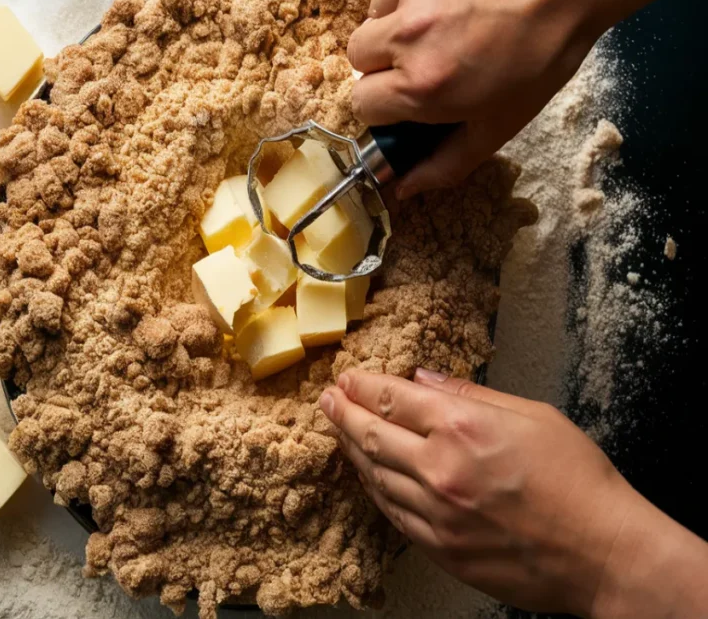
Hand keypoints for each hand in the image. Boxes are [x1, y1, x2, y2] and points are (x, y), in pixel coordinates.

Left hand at [319, 369, 707, 617]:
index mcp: (462, 427)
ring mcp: (435, 512)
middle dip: (343, 413)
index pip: (392, 399)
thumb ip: (470, 394)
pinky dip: (374, 489)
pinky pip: (391, 512)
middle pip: (371, 434)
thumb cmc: (579, 481)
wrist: (602, 552)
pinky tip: (367, 475)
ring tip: (340, 431)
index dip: (363, 386)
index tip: (347, 378)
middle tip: (328, 400)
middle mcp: (440, 468)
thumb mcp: (532, 414)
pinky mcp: (439, 547)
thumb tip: (425, 378)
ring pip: (375, 475)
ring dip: (351, 450)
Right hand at [348, 0, 707, 199]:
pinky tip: (435, 5)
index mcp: (423, 88)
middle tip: (420, 67)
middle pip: (357, 65)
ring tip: (428, 35)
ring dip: (387, 37)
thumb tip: (404, 187)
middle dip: (382, 71)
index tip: (408, 102)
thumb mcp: (499, 124)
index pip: (363, 105)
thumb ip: (445, 162)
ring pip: (367, 27)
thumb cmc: (543, 53)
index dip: (385, 108)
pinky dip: (400, 2)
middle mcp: (407, 42)